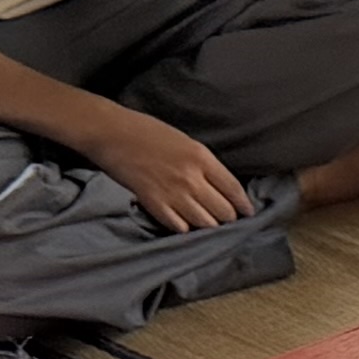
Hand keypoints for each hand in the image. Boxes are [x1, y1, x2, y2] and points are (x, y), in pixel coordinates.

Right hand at [88, 105, 250, 235]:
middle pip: (224, 212)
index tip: (248, 212)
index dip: (244, 205)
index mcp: (201, 158)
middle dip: (228, 217)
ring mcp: (172, 193)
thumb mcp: (184, 141)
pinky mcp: (154, 204)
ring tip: (206, 222)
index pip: (234, 189)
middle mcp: (191, 178)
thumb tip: (220, 186)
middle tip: (225, 217)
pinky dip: (184, 227)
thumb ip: (203, 164)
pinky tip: (183, 222)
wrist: (111, 132)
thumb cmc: (146, 131)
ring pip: (205, 223)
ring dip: (208, 225)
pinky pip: (179, 227)